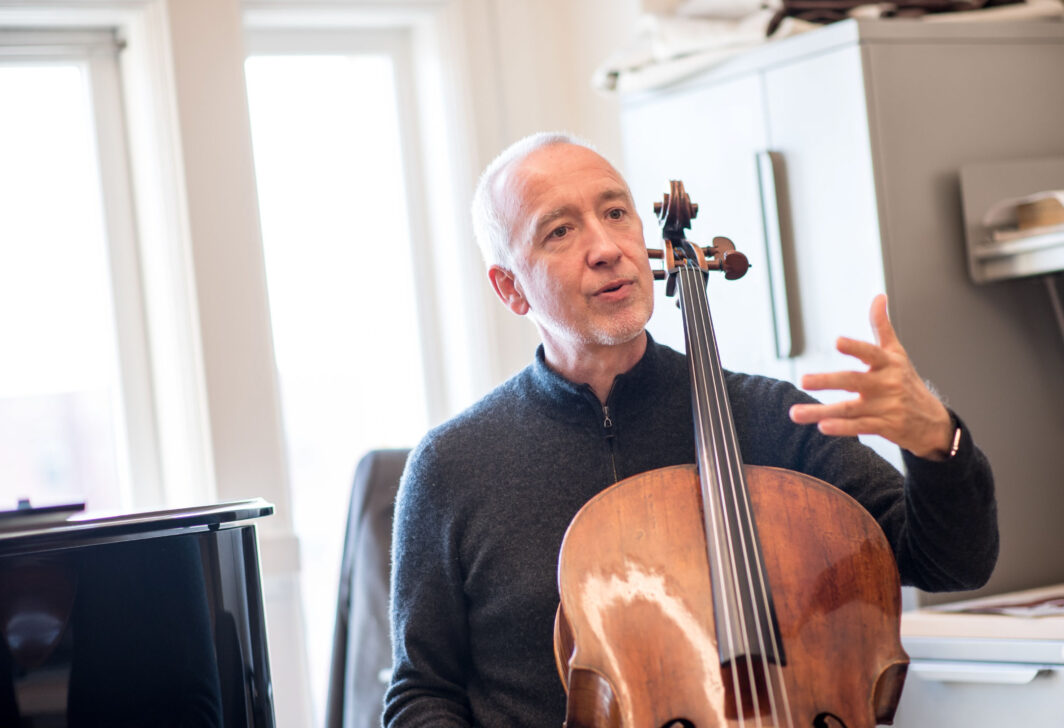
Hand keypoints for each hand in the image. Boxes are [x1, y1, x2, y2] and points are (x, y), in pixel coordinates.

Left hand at [788, 294, 953, 459]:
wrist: (932, 422)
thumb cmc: (907, 382)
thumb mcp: (897, 353)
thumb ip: (882, 327)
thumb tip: (878, 296)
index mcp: (888, 364)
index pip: (871, 352)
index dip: (855, 348)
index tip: (838, 341)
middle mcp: (887, 384)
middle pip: (853, 381)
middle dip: (827, 381)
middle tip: (803, 380)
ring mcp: (886, 407)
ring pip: (849, 408)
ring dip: (821, 411)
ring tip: (796, 413)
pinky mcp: (885, 426)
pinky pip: (860, 427)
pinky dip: (842, 428)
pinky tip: (822, 427)